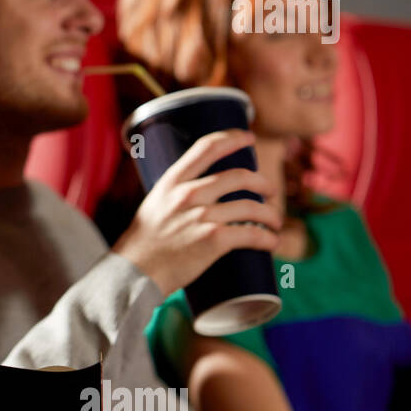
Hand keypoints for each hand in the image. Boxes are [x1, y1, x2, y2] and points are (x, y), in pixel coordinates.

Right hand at [113, 129, 280, 296]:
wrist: (135, 272)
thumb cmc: (144, 242)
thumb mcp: (155, 204)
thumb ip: (177, 194)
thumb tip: (204, 190)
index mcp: (173, 180)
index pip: (207, 147)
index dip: (233, 138)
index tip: (248, 138)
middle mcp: (189, 193)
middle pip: (240, 177)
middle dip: (263, 183)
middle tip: (271, 192)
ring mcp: (202, 216)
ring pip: (252, 206)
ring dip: (271, 214)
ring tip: (275, 222)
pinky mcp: (213, 239)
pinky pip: (252, 233)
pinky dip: (268, 238)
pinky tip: (272, 241)